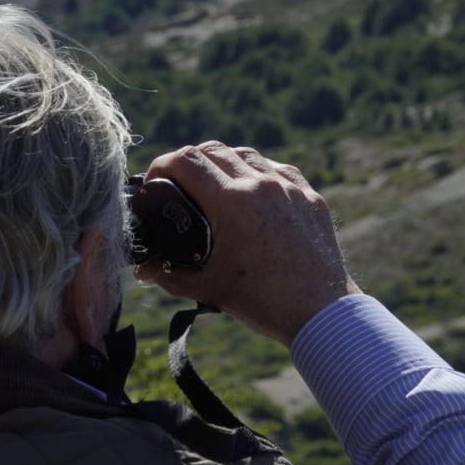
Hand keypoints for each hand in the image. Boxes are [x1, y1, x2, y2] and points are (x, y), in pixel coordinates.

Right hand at [135, 142, 359, 346]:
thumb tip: (142, 269)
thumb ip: (168, 275)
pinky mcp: (311, 198)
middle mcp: (261, 185)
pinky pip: (278, 170)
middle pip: (213, 150)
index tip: (154, 181)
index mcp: (232, 204)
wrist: (322, 314)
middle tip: (177, 182)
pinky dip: (257, 173)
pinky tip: (251, 191)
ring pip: (247, 154)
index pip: (186, 161)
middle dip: (188, 162)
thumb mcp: (209, 288)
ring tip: (212, 184)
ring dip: (222, 162)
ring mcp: (290, 188)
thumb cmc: (265, 303)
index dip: (161, 165)